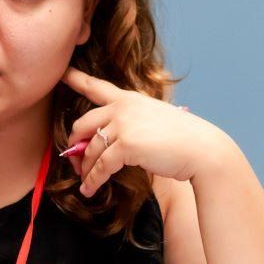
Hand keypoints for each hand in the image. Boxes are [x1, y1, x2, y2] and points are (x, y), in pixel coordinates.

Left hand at [59, 67, 232, 195]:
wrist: (202, 149)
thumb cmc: (181, 139)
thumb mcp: (152, 121)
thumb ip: (127, 126)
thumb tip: (100, 145)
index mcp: (129, 98)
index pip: (96, 86)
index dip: (75, 79)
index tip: (62, 73)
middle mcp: (122, 107)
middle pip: (82, 124)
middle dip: (75, 145)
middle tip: (76, 162)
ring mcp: (123, 125)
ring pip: (90, 150)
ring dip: (85, 169)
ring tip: (85, 182)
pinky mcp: (126, 146)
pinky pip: (100, 166)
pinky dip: (93, 180)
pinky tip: (90, 190)